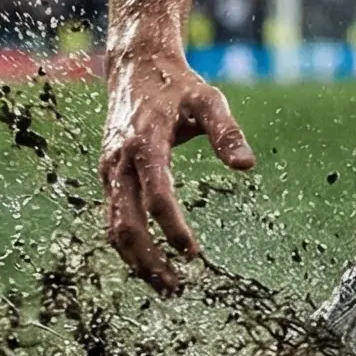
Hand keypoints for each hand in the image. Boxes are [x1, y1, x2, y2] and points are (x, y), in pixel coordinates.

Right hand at [99, 44, 254, 291]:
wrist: (136, 68)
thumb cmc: (177, 86)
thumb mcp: (208, 100)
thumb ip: (227, 132)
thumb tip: (247, 166)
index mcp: (144, 143)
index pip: (156, 196)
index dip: (173, 228)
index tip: (193, 252)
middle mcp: (119, 162)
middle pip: (126, 224)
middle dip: (149, 260)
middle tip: (176, 288)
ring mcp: (109, 171)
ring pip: (113, 228)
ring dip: (136, 261)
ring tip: (166, 286)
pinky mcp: (108, 176)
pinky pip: (113, 218)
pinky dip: (128, 245)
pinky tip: (150, 262)